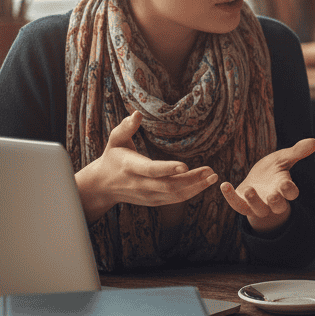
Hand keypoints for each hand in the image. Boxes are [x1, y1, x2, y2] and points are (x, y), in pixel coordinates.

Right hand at [75, 111, 217, 221]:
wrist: (101, 186)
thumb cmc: (112, 157)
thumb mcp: (115, 140)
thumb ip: (126, 127)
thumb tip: (136, 113)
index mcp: (130, 167)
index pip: (151, 170)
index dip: (167, 169)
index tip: (185, 166)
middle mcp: (140, 184)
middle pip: (168, 186)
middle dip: (191, 180)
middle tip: (211, 171)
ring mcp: (147, 196)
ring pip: (174, 196)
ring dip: (196, 187)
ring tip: (213, 177)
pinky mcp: (153, 202)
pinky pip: (174, 200)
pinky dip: (191, 193)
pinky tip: (204, 183)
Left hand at [220, 138, 314, 232]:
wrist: (257, 180)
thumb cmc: (273, 169)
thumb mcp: (284, 158)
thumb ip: (298, 151)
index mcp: (285, 188)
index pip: (292, 193)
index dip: (290, 191)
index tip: (286, 184)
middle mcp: (273, 200)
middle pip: (278, 206)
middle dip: (275, 201)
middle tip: (272, 195)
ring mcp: (257, 205)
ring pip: (259, 209)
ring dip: (255, 201)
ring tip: (249, 189)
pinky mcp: (242, 204)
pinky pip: (237, 204)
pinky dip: (230, 196)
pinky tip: (224, 184)